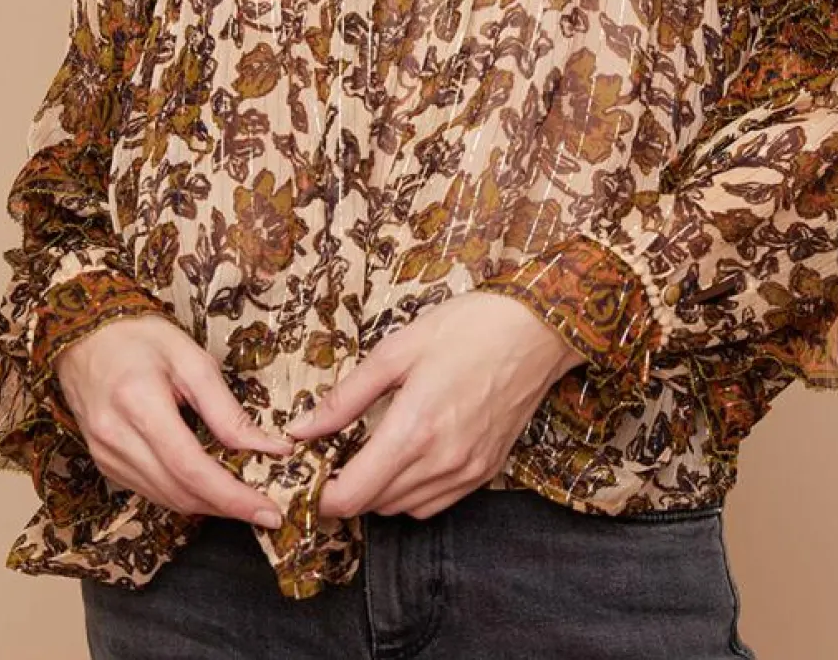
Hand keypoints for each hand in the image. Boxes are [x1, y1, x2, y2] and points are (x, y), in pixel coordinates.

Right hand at [54, 314, 295, 525]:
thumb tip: (268, 447)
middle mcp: (116, 439)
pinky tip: (207, 487)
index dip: (233, 497)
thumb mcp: (192, 359)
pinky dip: (183, 495)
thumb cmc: (141, 339)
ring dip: (207, 506)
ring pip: (165, 499)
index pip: (192, 468)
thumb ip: (227, 409)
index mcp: (140, 405)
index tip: (269, 511)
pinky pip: (150, 491)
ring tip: (243, 501)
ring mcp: (106, 456)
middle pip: (180, 492)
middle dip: (227, 508)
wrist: (85, 337)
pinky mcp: (105, 463)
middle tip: (266, 511)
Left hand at [284, 291, 586, 521]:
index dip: (320, 493)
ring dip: (378, 490)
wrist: (538, 329)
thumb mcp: (397, 349)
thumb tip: (300, 429)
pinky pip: (434, 504)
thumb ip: (345, 396)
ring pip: (402, 509)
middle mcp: (441, 462)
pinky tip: (410, 455)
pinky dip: (411, 491)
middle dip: (346, 485)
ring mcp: (467, 473)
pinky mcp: (486, 473)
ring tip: (374, 448)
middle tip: (337, 449)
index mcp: (414, 430)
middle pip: (372, 506)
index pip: (350, 496)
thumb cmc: (468, 328)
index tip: (309, 469)